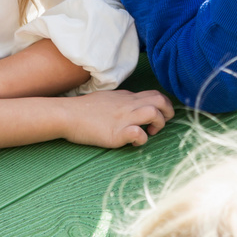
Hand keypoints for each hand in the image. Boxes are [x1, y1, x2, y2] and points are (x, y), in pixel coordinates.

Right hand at [61, 90, 175, 148]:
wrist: (67, 114)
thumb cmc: (85, 109)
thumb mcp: (108, 98)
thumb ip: (123, 100)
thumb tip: (132, 104)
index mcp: (127, 97)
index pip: (155, 94)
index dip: (164, 105)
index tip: (160, 116)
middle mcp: (128, 105)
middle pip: (160, 100)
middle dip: (168, 113)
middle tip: (159, 125)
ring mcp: (123, 118)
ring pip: (154, 113)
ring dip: (158, 124)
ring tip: (149, 132)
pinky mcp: (116, 133)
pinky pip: (137, 133)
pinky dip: (141, 139)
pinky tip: (134, 142)